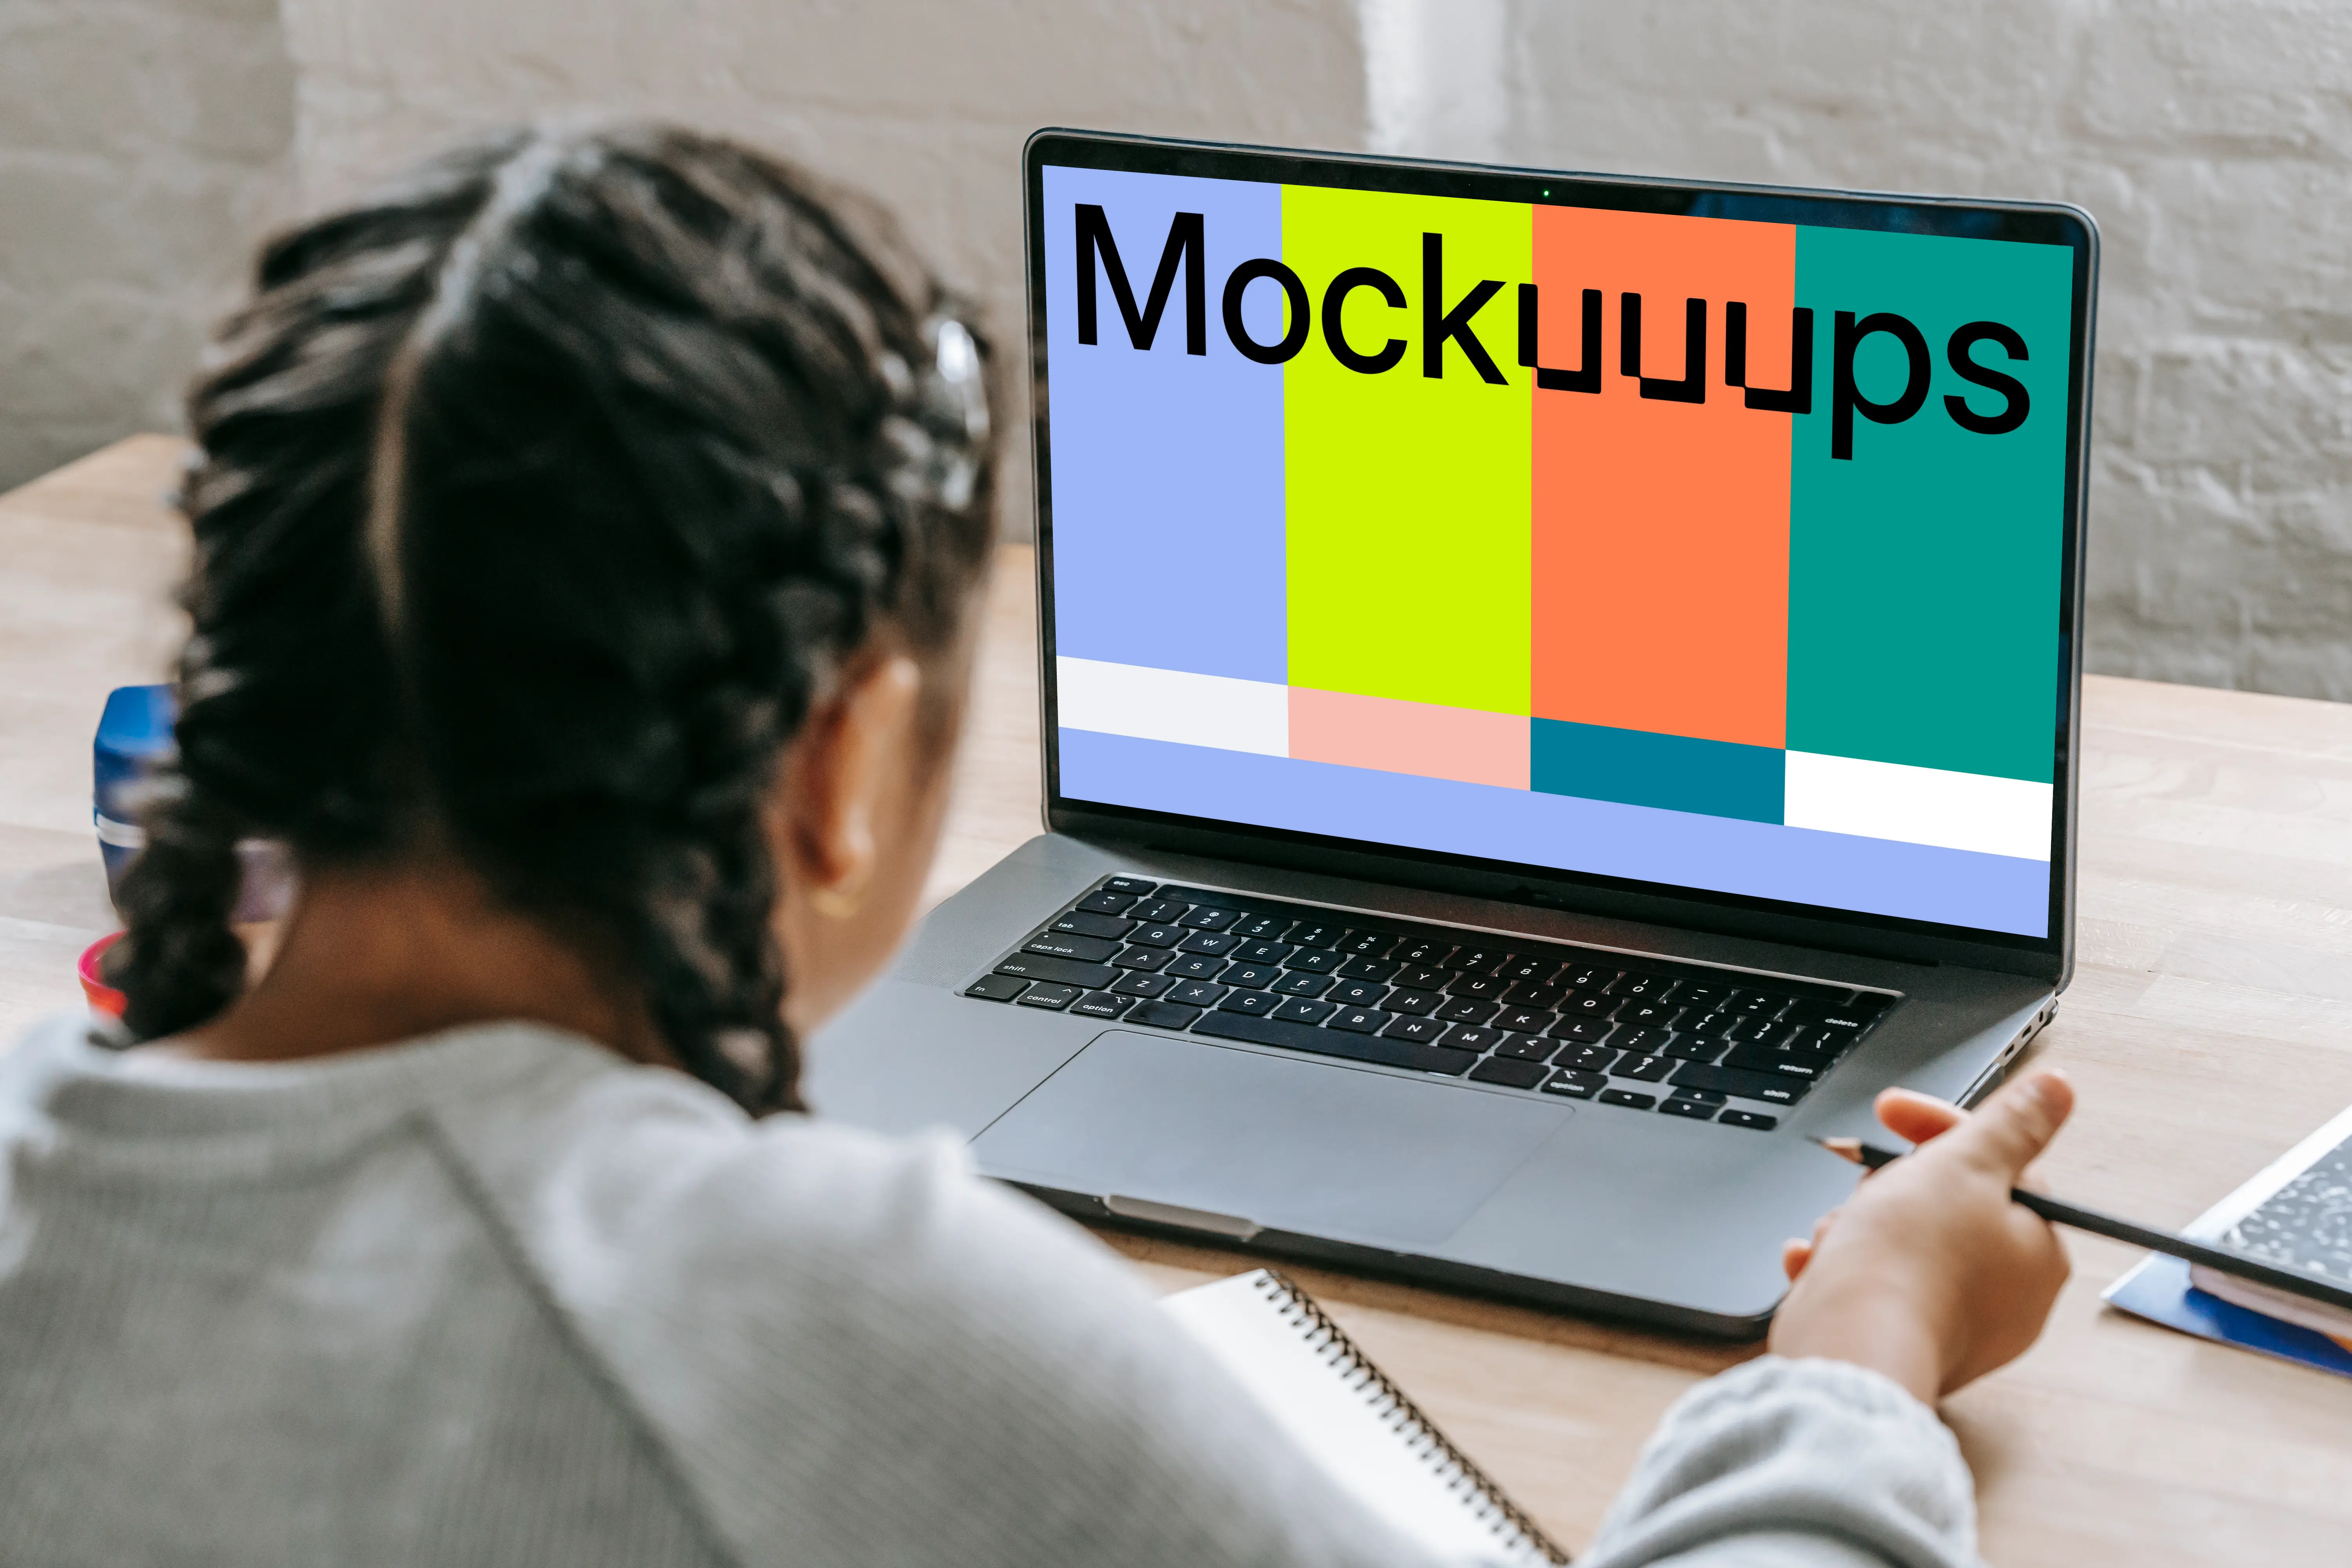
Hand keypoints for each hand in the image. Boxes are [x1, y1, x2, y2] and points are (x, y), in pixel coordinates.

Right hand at [1766, 1069, 2074, 1404]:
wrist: (1850, 1347)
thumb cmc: (1907, 1259)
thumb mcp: (1965, 1165)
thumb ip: (2013, 1124)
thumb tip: (2057, 1089)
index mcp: (2036, 1248)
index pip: (1997, 1164)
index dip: (1938, 1129)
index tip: (1889, 1112)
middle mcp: (2009, 1296)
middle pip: (1947, 1205)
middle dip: (1893, 1186)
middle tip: (1866, 1186)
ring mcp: (1959, 1326)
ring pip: (1904, 1245)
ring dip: (1861, 1226)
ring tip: (1841, 1235)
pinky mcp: (1909, 1346)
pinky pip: (1876, 1289)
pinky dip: (1844, 1270)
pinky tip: (1822, 1265)